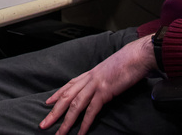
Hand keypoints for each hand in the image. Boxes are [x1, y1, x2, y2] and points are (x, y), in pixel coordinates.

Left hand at [40, 35, 155, 134]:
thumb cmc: (128, 62)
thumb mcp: (111, 69)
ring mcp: (96, 84)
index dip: (57, 94)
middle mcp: (89, 78)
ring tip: (60, 134)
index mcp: (91, 73)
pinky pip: (92, 110)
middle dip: (54, 112)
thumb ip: (104, 77)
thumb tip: (104, 84)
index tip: (48, 102)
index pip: (69, 85)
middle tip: (43, 124)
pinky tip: (80, 133)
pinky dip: (85, 123)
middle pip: (67, 97)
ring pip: (75, 105)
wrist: (137, 55)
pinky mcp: (105, 91)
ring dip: (66, 122)